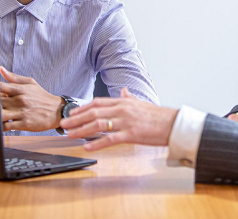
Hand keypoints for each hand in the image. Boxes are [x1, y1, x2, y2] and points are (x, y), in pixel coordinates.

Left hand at [0, 66, 63, 131]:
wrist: (57, 111)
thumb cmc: (42, 97)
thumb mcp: (30, 83)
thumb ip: (14, 77)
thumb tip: (0, 69)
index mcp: (20, 89)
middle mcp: (20, 100)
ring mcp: (21, 112)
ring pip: (0, 114)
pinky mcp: (24, 123)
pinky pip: (6, 126)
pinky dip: (0, 126)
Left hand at [61, 87, 178, 150]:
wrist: (173, 124)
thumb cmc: (159, 116)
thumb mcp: (142, 103)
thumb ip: (131, 98)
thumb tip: (124, 91)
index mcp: (124, 102)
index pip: (98, 103)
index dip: (83, 107)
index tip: (71, 112)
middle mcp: (122, 109)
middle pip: (94, 113)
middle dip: (76, 119)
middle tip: (63, 124)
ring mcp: (126, 122)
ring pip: (98, 125)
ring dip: (81, 130)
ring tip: (70, 135)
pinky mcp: (131, 134)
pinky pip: (110, 139)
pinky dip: (97, 143)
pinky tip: (87, 146)